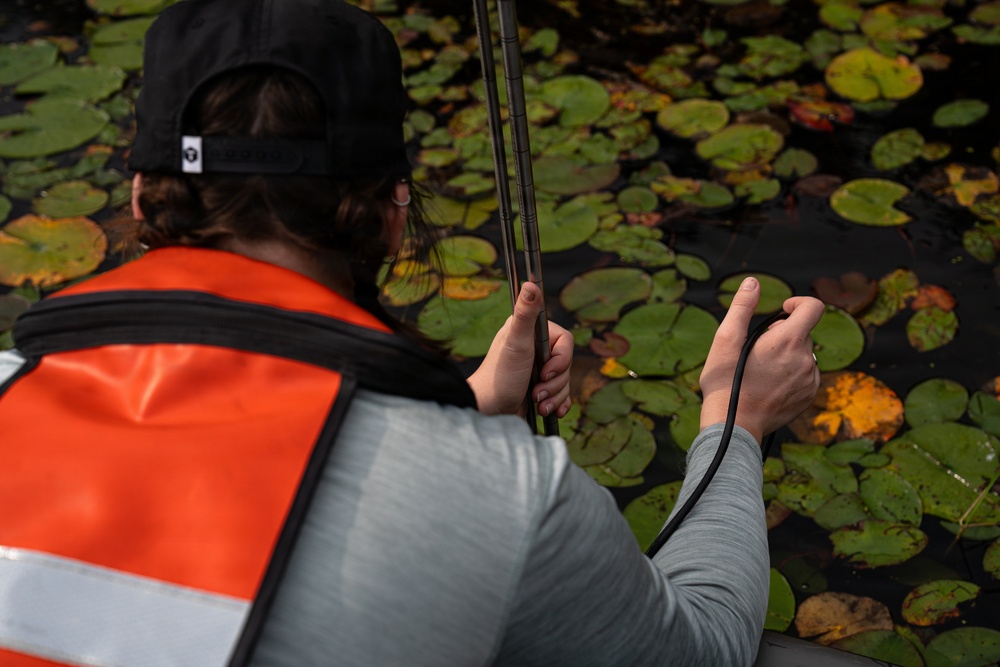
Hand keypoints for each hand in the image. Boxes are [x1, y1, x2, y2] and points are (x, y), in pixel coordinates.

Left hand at [467, 282, 572, 418]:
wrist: (489, 411)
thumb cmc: (500, 376)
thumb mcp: (516, 343)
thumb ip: (525, 313)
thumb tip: (530, 282)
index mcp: (531, 331)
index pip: (566, 342)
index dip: (561, 360)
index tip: (544, 371)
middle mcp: (535, 347)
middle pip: (567, 364)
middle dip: (555, 383)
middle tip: (536, 391)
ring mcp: (539, 369)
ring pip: (566, 381)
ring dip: (554, 396)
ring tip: (536, 401)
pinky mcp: (541, 387)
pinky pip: (563, 394)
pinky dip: (558, 404)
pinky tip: (549, 410)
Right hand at [699, 276, 823, 443]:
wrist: (733, 426)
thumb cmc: (725, 382)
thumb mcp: (726, 339)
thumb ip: (742, 307)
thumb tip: (753, 282)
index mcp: (788, 341)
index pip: (813, 308)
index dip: (798, 303)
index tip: (782, 310)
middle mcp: (805, 359)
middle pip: (803, 332)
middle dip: (783, 333)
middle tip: (756, 349)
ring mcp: (810, 380)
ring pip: (803, 354)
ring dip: (787, 354)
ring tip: (760, 370)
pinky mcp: (808, 397)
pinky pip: (806, 374)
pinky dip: (791, 373)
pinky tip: (769, 384)